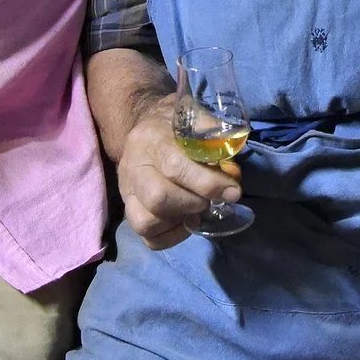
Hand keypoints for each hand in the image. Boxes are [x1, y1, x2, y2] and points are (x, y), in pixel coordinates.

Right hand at [116, 91, 240, 248]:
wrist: (147, 129)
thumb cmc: (176, 127)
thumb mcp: (196, 121)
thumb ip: (215, 144)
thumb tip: (232, 174)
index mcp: (151, 140)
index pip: (175, 166)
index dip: (208, 183)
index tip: (232, 191)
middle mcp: (133, 167)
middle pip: (158, 198)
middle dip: (193, 203)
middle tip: (208, 198)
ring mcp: (127, 192)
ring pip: (146, 221)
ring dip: (180, 221)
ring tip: (196, 210)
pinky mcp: (129, 211)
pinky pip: (147, 238)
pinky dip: (172, 236)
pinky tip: (186, 220)